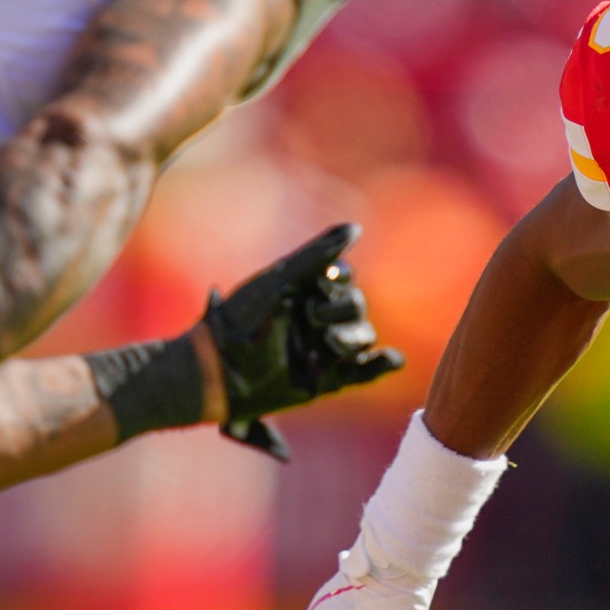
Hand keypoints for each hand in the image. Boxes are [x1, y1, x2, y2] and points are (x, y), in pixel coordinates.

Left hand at [203, 222, 403, 460]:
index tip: (321, 285)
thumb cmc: (241, 320)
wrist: (218, 372)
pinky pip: (365, 372)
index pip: (343, 277)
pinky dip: (382, 364)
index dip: (339, 280)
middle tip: (314, 318)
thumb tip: (356, 228)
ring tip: (330, 344)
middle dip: (342, 311)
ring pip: (364, 337)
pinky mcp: (328, 381)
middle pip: (357, 307)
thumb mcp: (279, 280)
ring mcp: (323, 350)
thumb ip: (318, 254)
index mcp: (305, 291)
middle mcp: (317, 319)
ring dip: (353, 337)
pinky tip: (392, 358)